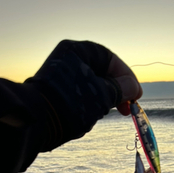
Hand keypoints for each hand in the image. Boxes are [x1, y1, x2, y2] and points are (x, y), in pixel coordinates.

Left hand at [26, 40, 142, 147]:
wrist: (36, 122)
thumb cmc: (71, 103)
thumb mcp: (102, 95)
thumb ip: (121, 89)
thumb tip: (134, 87)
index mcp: (77, 51)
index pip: (110, 59)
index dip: (127, 77)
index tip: (137, 95)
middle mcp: (67, 59)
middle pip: (101, 73)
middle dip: (115, 92)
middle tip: (126, 109)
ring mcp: (60, 77)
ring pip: (91, 87)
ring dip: (102, 101)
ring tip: (104, 114)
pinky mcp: (56, 94)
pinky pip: (79, 96)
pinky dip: (88, 106)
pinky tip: (88, 118)